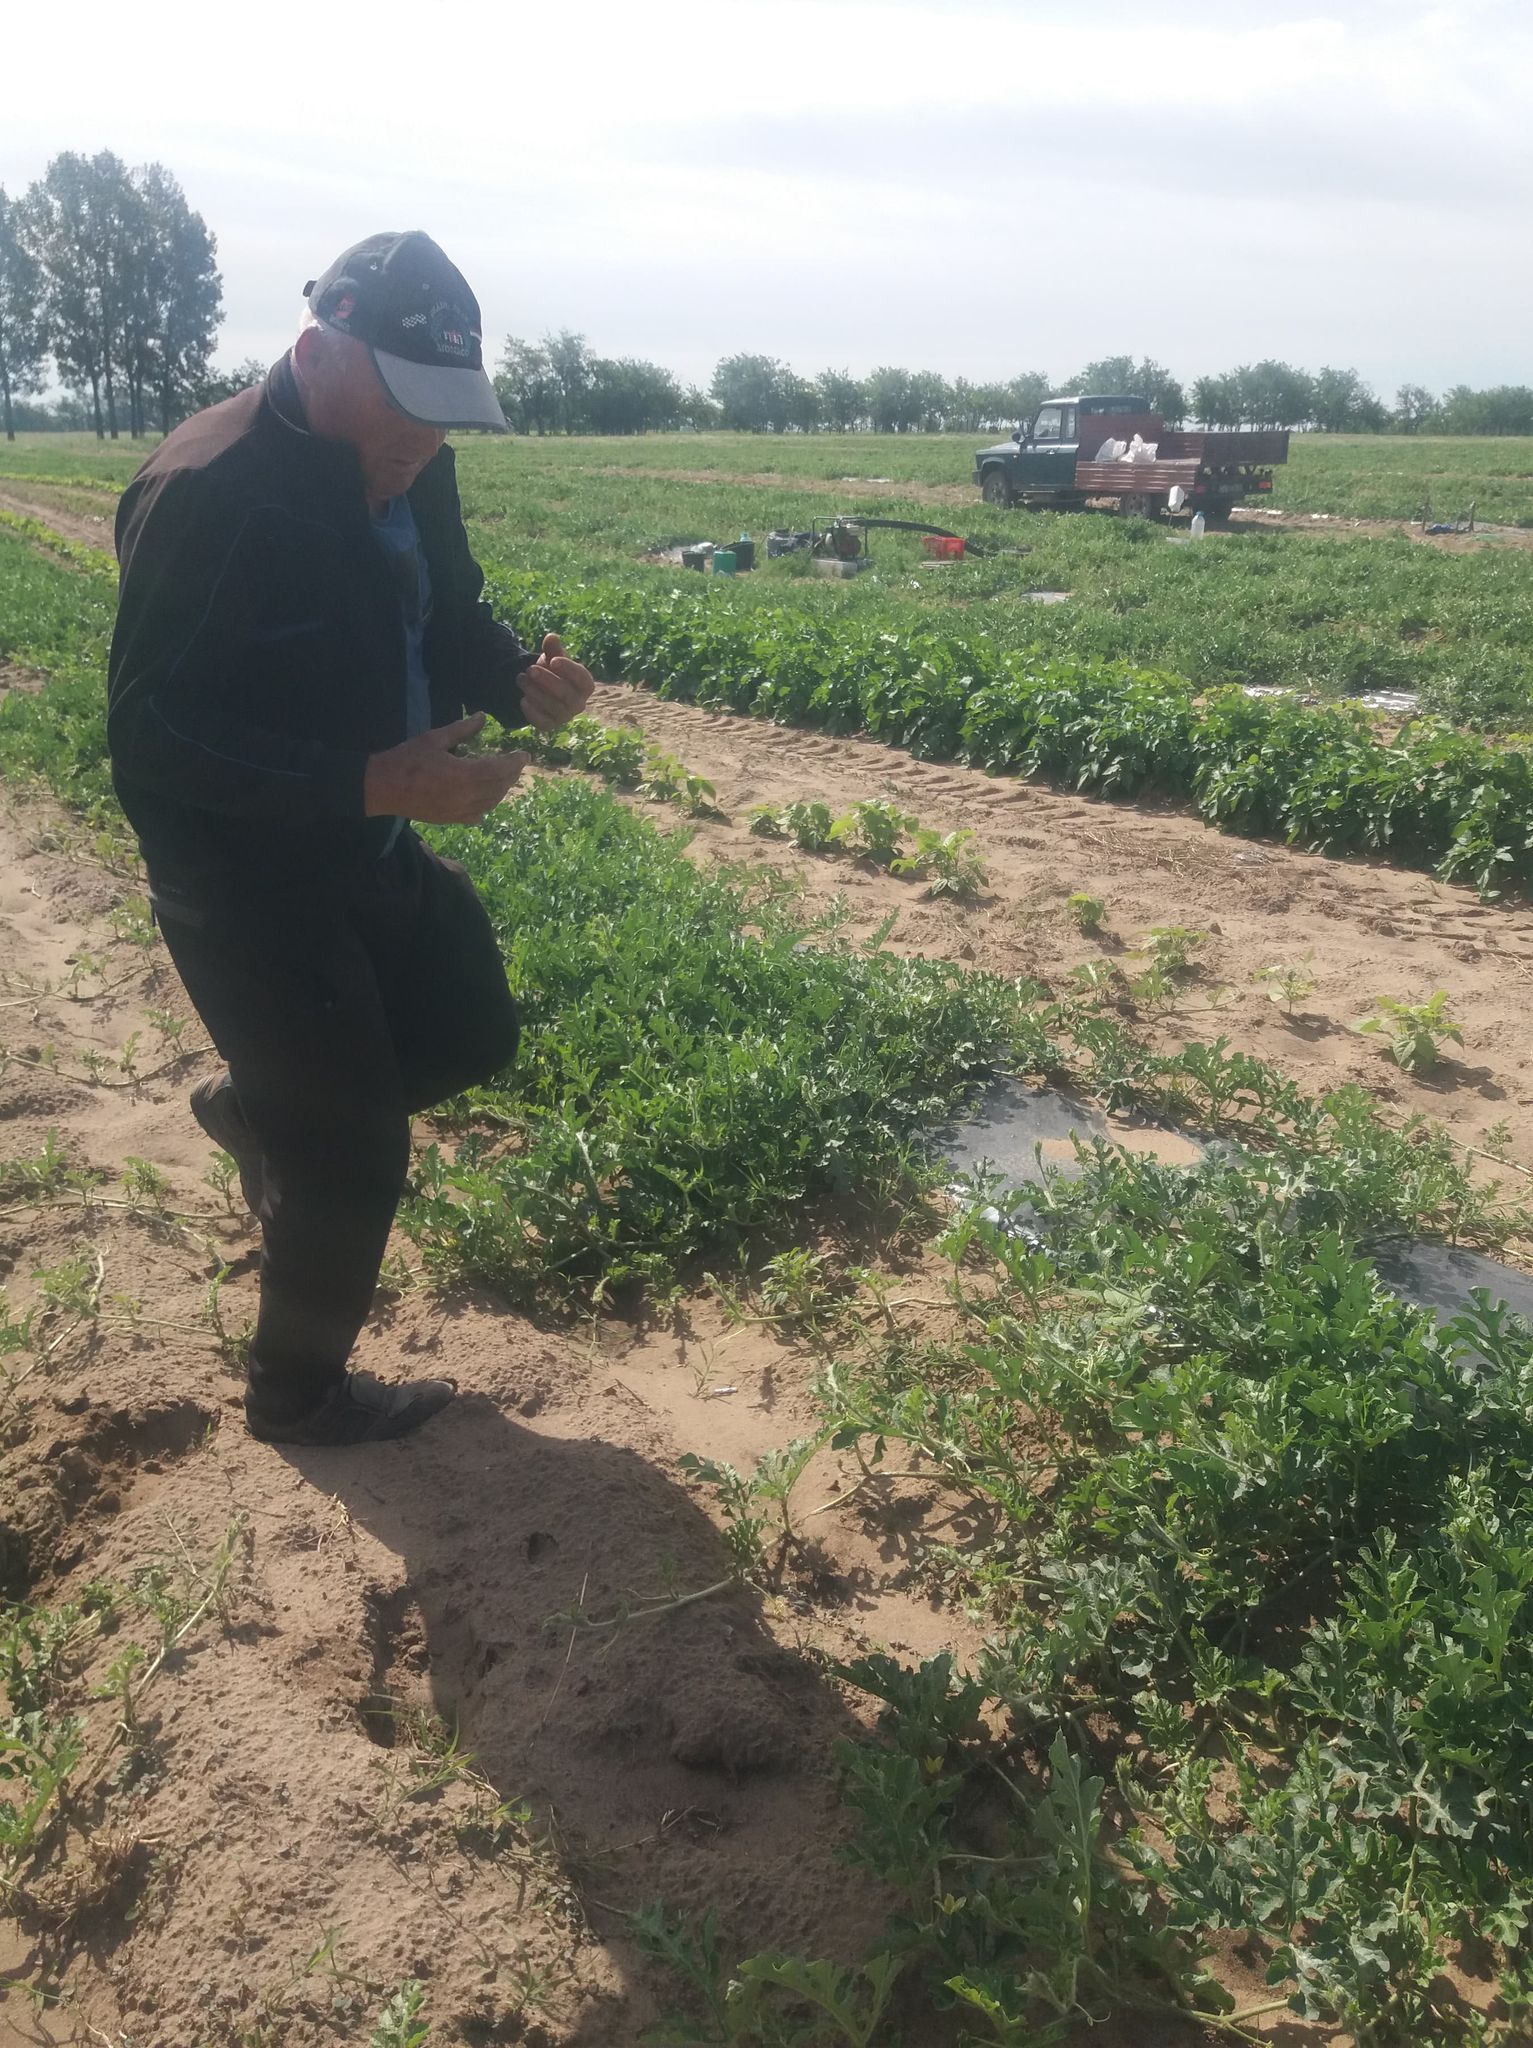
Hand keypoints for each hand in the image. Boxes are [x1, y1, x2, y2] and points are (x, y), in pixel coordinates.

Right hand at [364, 714, 530, 824]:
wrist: (382, 787)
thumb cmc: (407, 759)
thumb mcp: (435, 738)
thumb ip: (462, 729)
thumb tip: (482, 716)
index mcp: (463, 774)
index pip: (499, 769)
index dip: (514, 762)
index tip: (525, 754)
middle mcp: (465, 796)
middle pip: (498, 787)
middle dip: (511, 775)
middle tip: (518, 764)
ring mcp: (458, 811)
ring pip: (490, 803)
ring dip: (502, 790)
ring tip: (507, 778)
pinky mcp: (450, 819)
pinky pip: (477, 815)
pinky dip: (486, 806)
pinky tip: (488, 799)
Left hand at [520, 632, 595, 732]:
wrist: (543, 689)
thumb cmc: (553, 671)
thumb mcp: (553, 657)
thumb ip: (553, 649)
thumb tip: (551, 637)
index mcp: (584, 685)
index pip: (582, 679)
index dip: (569, 670)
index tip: (554, 660)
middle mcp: (578, 703)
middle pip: (567, 695)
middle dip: (548, 681)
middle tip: (530, 670)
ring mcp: (565, 716)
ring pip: (553, 708)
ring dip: (535, 693)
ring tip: (520, 678)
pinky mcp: (550, 725)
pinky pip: (542, 722)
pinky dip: (532, 711)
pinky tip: (522, 699)